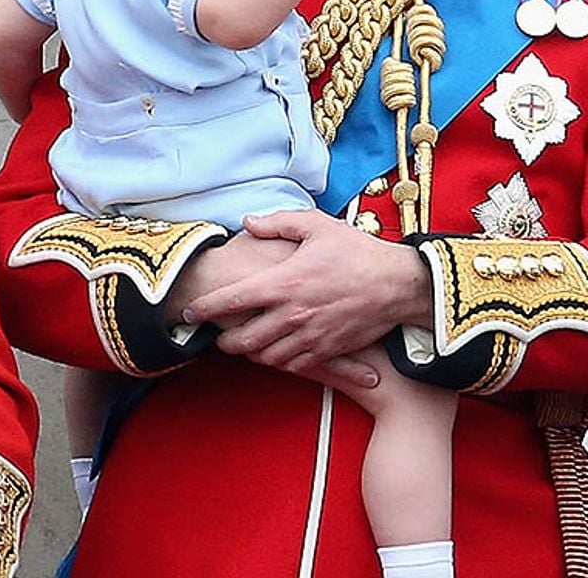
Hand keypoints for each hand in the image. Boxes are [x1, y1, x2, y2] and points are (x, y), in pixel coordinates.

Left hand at [170, 230, 385, 391]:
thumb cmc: (358, 252)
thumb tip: (247, 223)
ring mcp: (309, 336)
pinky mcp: (327, 350)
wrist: (398, 285)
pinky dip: (278, 361)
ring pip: (265, 357)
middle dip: (223, 341)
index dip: (203, 309)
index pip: (230, 301)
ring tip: (245, 344)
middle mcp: (292, 315)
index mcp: (283, 282)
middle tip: (217, 336)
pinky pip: (292, 365)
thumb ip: (277, 223)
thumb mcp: (318, 225)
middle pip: (242, 341)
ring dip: (250, 353)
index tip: (188, 313)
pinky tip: (276, 351)